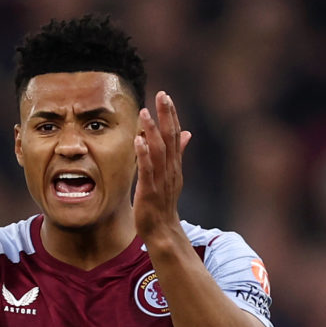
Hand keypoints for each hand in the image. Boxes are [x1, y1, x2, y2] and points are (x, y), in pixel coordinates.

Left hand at [133, 90, 192, 241]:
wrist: (163, 231)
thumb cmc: (164, 203)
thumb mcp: (172, 175)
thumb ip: (177, 153)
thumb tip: (187, 132)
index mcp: (175, 165)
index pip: (175, 135)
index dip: (171, 115)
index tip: (166, 96)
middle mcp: (171, 170)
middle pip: (170, 138)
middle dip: (166, 116)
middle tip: (162, 95)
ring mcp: (161, 180)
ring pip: (159, 151)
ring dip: (152, 131)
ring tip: (145, 113)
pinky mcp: (150, 191)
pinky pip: (147, 170)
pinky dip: (144, 154)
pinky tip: (138, 140)